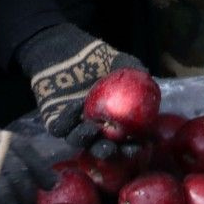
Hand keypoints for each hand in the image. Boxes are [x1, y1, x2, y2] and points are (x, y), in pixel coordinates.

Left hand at [15, 23, 144, 146]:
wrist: (65, 51)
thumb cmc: (95, 58)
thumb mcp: (119, 61)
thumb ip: (134, 70)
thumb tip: (149, 78)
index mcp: (113, 120)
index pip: (125, 141)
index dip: (133, 147)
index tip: (140, 146)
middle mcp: (94, 128)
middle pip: (101, 148)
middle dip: (108, 152)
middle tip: (113, 149)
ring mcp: (74, 126)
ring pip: (79, 140)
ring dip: (86, 139)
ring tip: (93, 130)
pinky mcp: (54, 120)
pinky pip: (59, 127)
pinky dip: (67, 120)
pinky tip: (76, 106)